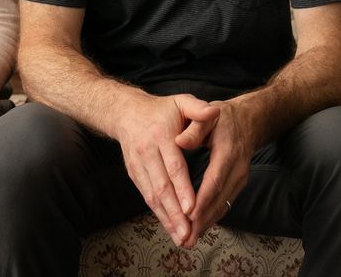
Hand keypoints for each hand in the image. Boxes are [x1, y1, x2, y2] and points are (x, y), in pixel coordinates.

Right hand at [113, 94, 219, 246]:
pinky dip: (159, 214)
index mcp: (161, 136)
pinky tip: (170, 228)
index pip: (174, 166)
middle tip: (188, 233)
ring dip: (167, 219)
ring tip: (181, 238)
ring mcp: (138, 165)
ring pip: (153, 196)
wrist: (126, 113)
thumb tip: (215, 112)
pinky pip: (146, 196)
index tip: (192, 208)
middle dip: (175, 213)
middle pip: (162, 186)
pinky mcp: (134, 174)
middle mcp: (147, 152)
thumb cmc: (162, 109)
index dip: (182, 188)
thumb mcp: (181, 102)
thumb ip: (198, 108)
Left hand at [181, 101, 255, 247]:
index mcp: (228, 152)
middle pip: (219, 199)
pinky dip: (212, 218)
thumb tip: (179, 141)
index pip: (214, 180)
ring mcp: (240, 179)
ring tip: (189, 240)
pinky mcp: (238, 184)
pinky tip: (200, 229)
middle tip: (185, 238)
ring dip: (206, 224)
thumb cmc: (222, 117)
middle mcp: (237, 169)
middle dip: (202, 220)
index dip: (202, 199)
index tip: (188, 214)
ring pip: (223, 205)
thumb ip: (195, 127)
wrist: (248, 120)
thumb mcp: (208, 116)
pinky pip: (225, 204)